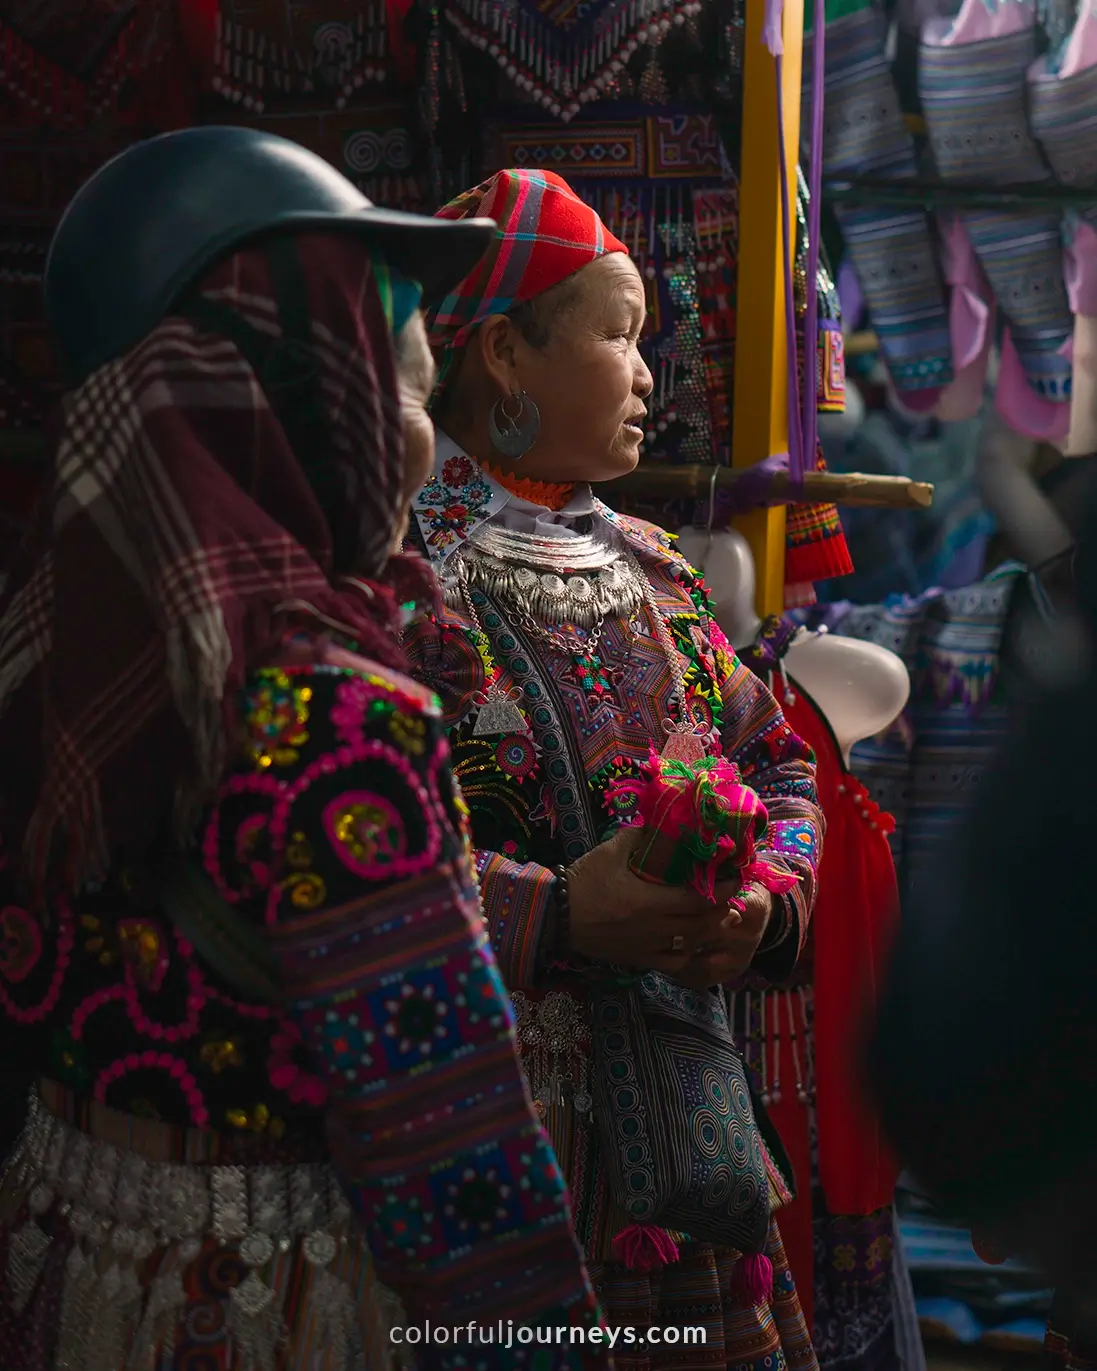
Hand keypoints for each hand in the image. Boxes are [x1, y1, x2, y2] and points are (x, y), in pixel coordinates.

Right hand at [564, 830, 770, 988]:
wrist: (557, 915)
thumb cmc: (585, 880)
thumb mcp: (612, 850)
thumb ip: (640, 835)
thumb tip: (663, 822)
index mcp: (650, 900)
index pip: (700, 900)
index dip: (723, 891)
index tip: (735, 878)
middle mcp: (655, 928)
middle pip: (703, 924)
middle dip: (724, 910)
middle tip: (733, 896)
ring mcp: (648, 947)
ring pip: (692, 945)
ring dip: (712, 931)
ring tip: (724, 918)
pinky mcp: (639, 960)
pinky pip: (674, 963)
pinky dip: (689, 953)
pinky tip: (694, 943)